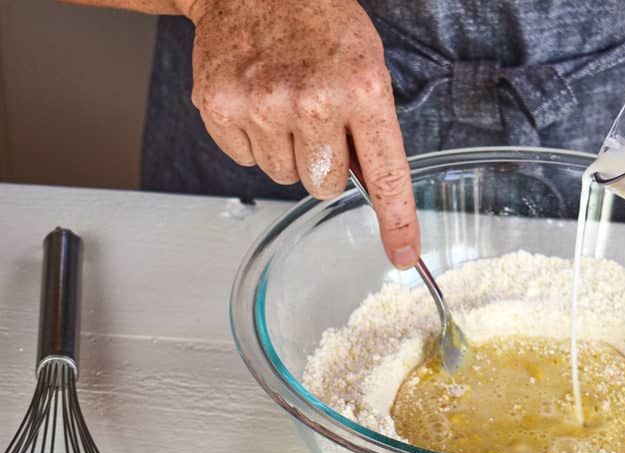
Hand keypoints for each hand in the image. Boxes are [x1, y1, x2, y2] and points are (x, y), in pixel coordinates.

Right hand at [180, 0, 419, 266]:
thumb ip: (373, 128)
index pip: (385, 174)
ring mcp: (262, 104)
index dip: (396, 221)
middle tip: (318, 122)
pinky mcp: (220, 107)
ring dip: (288, 151)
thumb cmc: (317, 24)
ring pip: (285, 177)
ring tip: (285, 104)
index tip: (403, 255)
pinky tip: (257, 101)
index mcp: (362, 89)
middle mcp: (312, 100)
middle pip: (325, 186)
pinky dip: (253, 140)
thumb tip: (376, 191)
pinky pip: (245, 160)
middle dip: (325, 166)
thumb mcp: (367, 66)